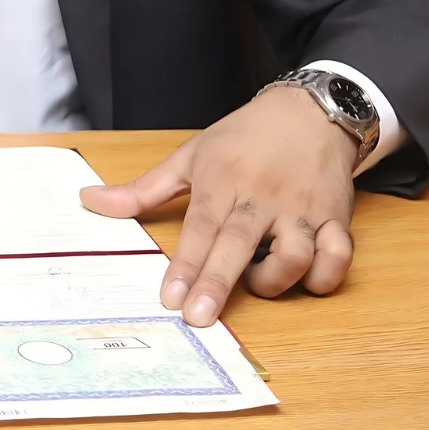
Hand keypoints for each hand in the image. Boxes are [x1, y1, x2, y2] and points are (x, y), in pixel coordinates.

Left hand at [80, 88, 359, 326]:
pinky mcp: (336, 218)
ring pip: (297, 255)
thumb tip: (89, 200)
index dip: (185, 266)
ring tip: (257, 282)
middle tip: (199, 318)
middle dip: (218, 283)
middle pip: (240, 244)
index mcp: (222, 183)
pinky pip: (339, 255)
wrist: (309, 111)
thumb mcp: (189, 157)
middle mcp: (262, 198)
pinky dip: (327, 275)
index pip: (200, 229)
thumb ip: (143, 189)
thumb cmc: (243, 138)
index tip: (169, 298)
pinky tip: (307, 277)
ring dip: (276, 280)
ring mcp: (302, 209)